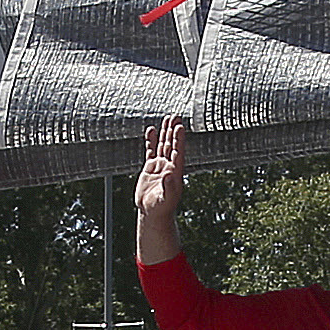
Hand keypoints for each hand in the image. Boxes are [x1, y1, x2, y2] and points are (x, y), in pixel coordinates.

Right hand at [132, 117, 187, 232]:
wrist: (152, 213)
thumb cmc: (161, 208)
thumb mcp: (165, 199)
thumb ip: (168, 187)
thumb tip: (169, 174)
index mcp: (175, 172)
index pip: (178, 152)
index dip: (179, 139)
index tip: (180, 127)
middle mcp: (169, 166)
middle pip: (172, 145)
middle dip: (173, 131)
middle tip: (175, 116)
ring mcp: (160, 166)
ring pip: (163, 145)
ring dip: (165, 133)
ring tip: (167, 119)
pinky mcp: (150, 168)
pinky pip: (151, 151)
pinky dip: (151, 141)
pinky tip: (151, 130)